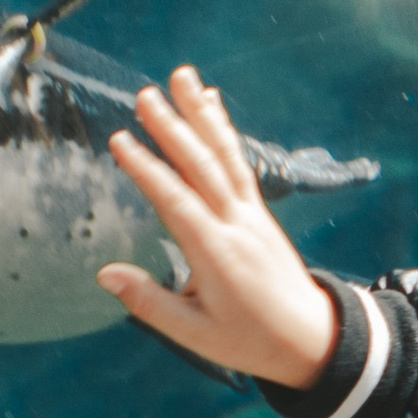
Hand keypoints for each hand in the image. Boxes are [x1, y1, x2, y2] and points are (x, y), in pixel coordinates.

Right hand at [101, 65, 341, 388]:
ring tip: (183, 77)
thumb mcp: (195, 334)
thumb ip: (149, 303)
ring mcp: (251, 214)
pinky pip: (239, 163)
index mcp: (216, 255)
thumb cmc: (249, 340)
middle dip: (173, 128)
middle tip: (145, 94)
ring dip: (201, 114)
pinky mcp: (260, 212)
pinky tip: (211, 105)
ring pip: (224, 155)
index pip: (176, 202)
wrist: (311, 339)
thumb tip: (106, 274)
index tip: (119, 140)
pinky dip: (224, 132)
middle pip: (202, 167)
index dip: (147, 170)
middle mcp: (236, 225)